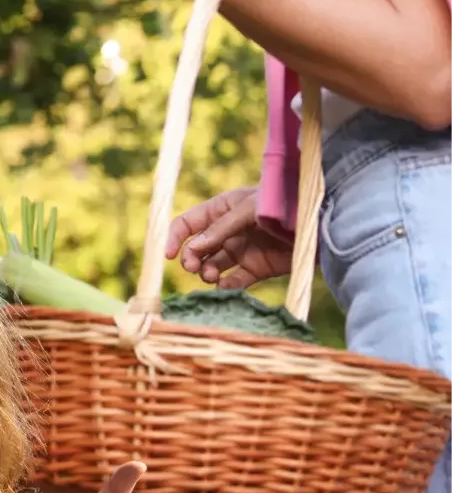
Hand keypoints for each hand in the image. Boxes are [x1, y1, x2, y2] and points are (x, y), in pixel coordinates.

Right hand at [166, 186, 295, 290]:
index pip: (188, 223)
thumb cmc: (285, 204)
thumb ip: (221, 228)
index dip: (175, 238)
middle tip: (195, 267)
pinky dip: (225, 287)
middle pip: (196, 248)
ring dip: (206, 273)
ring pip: (211, 266)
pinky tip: (224, 287)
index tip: (168, 256)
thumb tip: (193, 248)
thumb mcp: (250, 209)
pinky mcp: (256, 269)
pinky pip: (233, 281)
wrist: (322, 222)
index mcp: (222, 209)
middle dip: (190, 259)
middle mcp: (228, 231)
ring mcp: (242, 251)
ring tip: (211, 277)